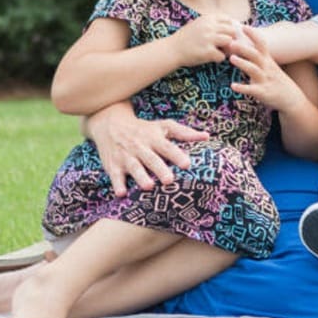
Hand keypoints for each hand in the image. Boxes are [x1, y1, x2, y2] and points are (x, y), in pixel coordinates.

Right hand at [85, 105, 209, 196]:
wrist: (110, 124)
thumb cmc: (144, 128)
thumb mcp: (163, 126)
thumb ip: (184, 133)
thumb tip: (207, 136)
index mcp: (154, 138)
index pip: (167, 147)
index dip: (177, 155)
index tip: (187, 164)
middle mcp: (140, 147)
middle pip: (151, 159)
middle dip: (160, 169)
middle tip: (169, 180)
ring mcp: (126, 156)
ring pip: (134, 167)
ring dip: (141, 177)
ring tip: (149, 187)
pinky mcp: (113, 165)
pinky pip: (115, 176)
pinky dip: (117, 184)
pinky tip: (122, 194)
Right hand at [171, 14, 241, 67]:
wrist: (171, 49)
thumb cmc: (186, 38)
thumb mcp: (198, 24)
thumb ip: (213, 23)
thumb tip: (232, 25)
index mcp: (208, 18)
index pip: (228, 20)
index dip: (229, 28)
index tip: (225, 35)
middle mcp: (209, 27)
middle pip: (232, 30)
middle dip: (230, 38)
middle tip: (224, 45)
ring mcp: (208, 39)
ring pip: (229, 42)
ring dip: (226, 48)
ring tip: (219, 51)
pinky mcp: (207, 52)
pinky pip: (222, 56)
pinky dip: (219, 58)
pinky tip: (212, 58)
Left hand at [229, 27, 308, 114]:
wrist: (292, 99)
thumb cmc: (276, 80)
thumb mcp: (270, 66)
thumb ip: (258, 56)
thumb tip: (245, 45)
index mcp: (268, 60)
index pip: (262, 44)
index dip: (253, 34)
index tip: (243, 26)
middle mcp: (267, 68)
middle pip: (255, 55)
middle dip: (244, 48)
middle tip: (231, 42)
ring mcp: (265, 80)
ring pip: (254, 70)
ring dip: (243, 63)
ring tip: (231, 58)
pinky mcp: (263, 93)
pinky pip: (252, 90)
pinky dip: (242, 87)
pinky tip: (233, 86)